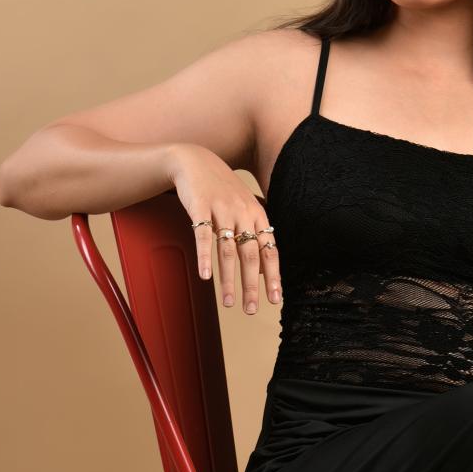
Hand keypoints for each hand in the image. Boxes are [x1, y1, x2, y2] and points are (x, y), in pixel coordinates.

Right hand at [168, 143, 281, 313]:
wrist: (196, 161)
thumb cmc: (222, 189)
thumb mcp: (245, 209)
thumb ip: (256, 237)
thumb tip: (262, 270)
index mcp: (258, 216)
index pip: (270, 251)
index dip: (273, 277)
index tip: (276, 300)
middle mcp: (243, 214)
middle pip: (251, 255)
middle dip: (252, 286)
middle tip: (252, 309)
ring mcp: (222, 210)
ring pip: (228, 250)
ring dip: (229, 279)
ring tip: (229, 302)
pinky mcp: (200, 207)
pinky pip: (202, 236)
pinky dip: (205, 257)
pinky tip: (204, 276)